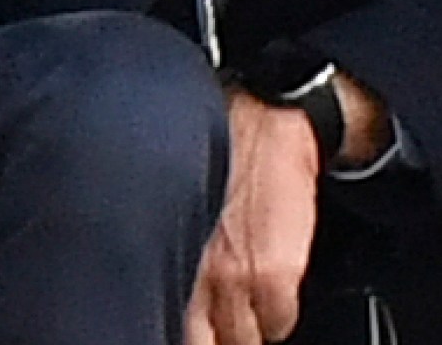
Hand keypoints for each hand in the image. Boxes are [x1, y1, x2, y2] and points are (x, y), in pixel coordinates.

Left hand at [188, 93, 320, 344]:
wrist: (265, 119)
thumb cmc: (214, 151)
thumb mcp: (175, 210)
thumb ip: (171, 257)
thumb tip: (166, 295)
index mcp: (163, 261)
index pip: (169, 330)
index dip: (184, 329)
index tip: (191, 323)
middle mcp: (194, 277)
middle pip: (206, 341)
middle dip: (215, 332)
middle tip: (223, 314)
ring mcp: (235, 281)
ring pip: (243, 339)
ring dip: (247, 325)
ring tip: (249, 297)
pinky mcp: (276, 276)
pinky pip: (278, 324)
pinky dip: (278, 314)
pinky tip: (274, 288)